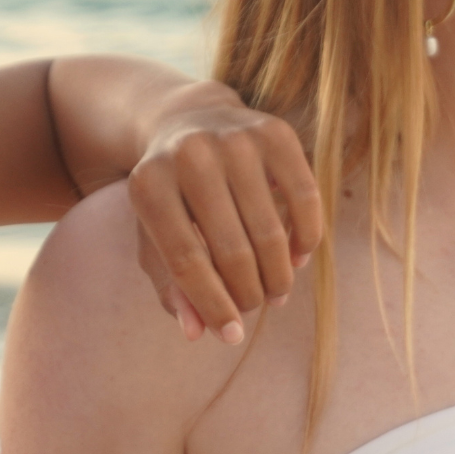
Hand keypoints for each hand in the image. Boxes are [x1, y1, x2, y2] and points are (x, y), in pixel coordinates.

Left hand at [126, 85, 320, 343]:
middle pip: (232, 251)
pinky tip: (296, 257)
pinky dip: (305, 239)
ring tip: (275, 291)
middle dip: (248, 294)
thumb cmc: (170, 193)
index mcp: (148, 184)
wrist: (188, 119)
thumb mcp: (154, 235)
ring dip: (278, 276)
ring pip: (270, 232)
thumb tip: (198, 332)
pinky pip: (304, 200)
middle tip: (254, 306)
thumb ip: (170, 285)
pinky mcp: (275, 132)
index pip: (185, 261)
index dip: (212, 306)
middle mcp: (190, 155)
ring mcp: (234, 140)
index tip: (231, 334)